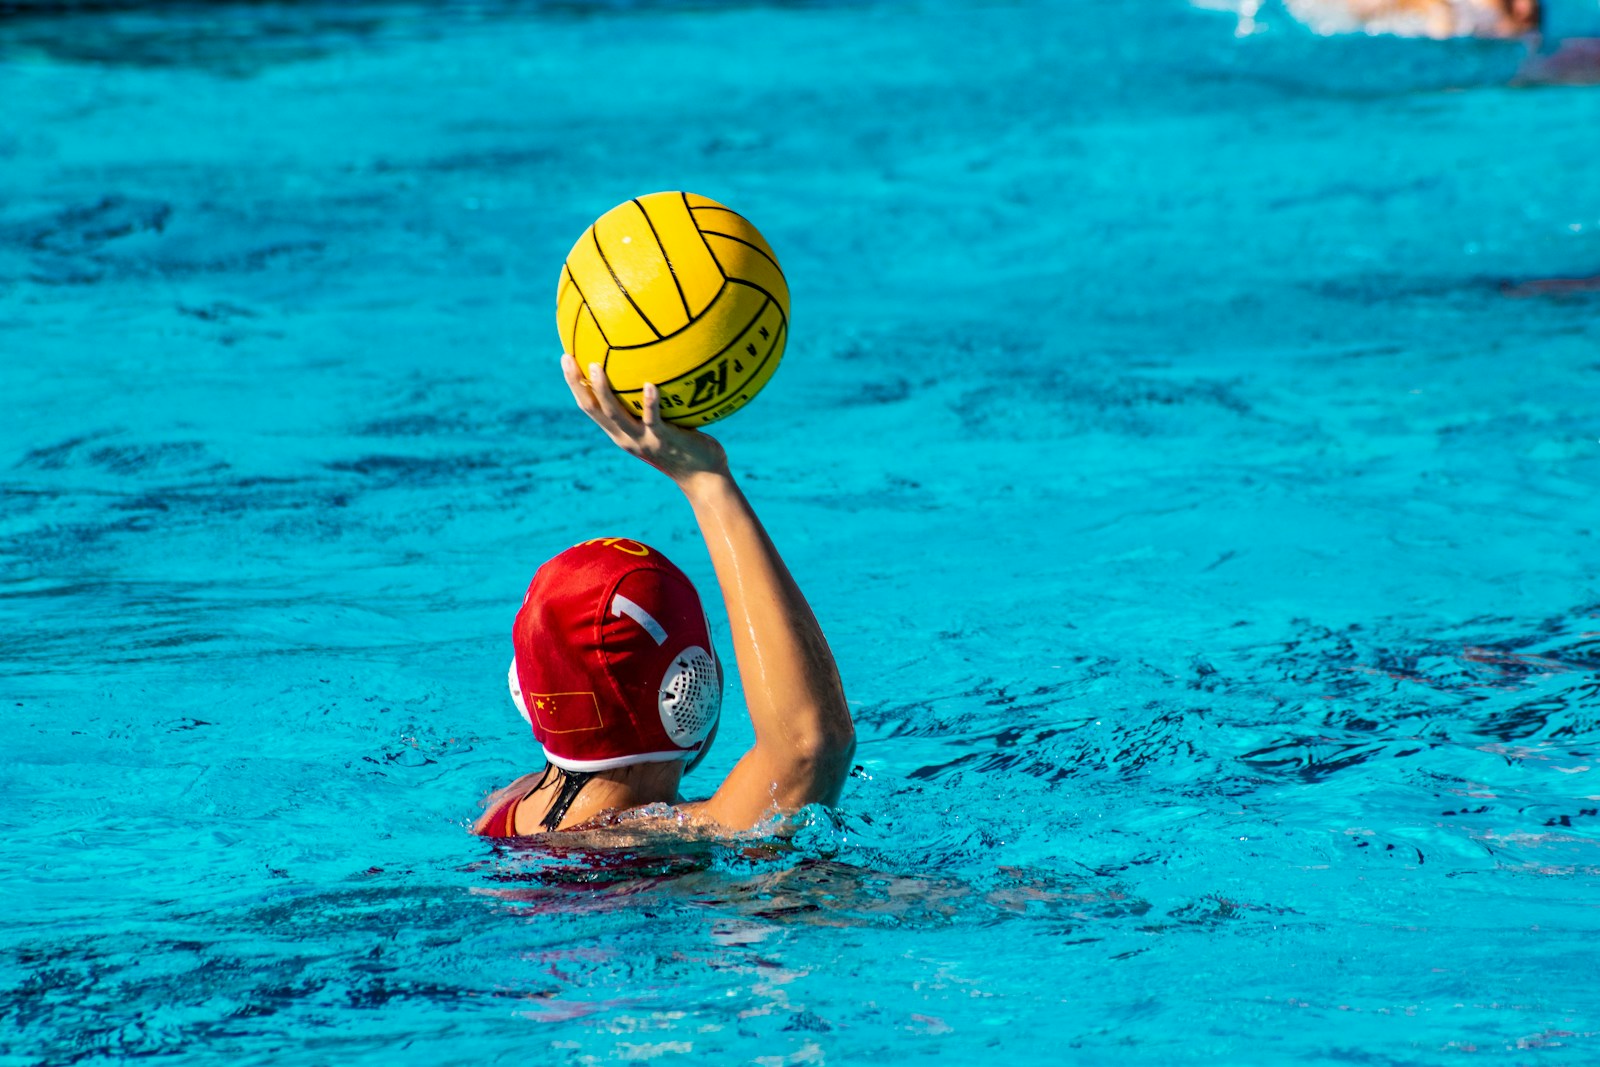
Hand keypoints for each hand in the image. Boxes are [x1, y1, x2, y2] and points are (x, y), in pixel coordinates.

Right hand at [561, 353, 728, 486]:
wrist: (704, 478)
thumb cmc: (687, 447)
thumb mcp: (662, 426)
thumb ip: (652, 405)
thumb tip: (655, 369)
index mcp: (621, 433)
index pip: (590, 407)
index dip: (575, 385)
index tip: (566, 359)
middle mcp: (626, 438)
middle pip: (593, 409)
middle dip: (577, 384)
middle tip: (568, 358)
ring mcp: (644, 440)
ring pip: (615, 414)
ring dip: (602, 390)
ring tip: (594, 366)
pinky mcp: (664, 440)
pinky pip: (653, 419)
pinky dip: (650, 402)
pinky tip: (650, 384)